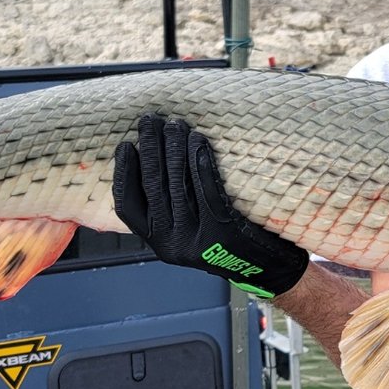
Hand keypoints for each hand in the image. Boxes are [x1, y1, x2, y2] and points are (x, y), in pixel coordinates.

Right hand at [112, 115, 307, 299]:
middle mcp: (173, 243)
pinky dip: (199, 161)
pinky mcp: (223, 228)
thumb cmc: (225, 244)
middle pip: (154, 186)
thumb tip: (150, 162)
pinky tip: (197, 140)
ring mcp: (198, 237)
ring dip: (174, 148)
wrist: (265, 267)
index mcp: (159, 242)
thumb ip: (167, 210)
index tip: (125, 146)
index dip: (124, 173)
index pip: (128, 206)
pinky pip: (207, 188)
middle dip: (149, 148)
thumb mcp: (187, 234)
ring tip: (174, 124)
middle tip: (150, 121)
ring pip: (179, 183)